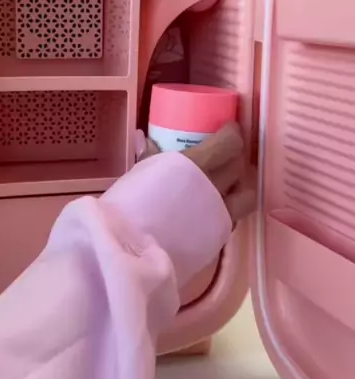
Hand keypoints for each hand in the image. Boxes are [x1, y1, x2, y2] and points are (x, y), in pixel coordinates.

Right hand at [138, 122, 255, 226]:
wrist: (133, 249)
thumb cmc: (132, 203)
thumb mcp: (140, 173)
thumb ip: (151, 156)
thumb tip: (147, 140)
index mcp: (197, 165)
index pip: (231, 144)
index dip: (233, 134)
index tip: (228, 129)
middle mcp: (216, 188)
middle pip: (240, 167)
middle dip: (236, 158)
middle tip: (225, 155)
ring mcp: (220, 215)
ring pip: (247, 195)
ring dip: (241, 186)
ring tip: (228, 185)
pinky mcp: (218, 237)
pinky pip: (233, 218)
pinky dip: (229, 210)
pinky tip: (214, 210)